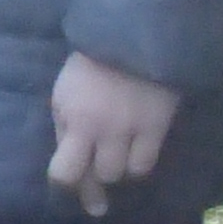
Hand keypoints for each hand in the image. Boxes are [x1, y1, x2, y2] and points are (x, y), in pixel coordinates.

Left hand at [47, 50, 179, 216]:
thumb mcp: (63, 96)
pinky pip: (148, 162)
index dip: (65, 184)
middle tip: (96, 179)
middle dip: (95, 180)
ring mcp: (134, 128)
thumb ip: (65, 128)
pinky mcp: (159, 125)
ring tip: (116, 159)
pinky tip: (135, 154)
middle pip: (100, 176)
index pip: (65, 172)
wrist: (132, 38)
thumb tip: (70, 160)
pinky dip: (139, 162)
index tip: (69, 185)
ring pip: (126, 173)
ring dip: (119, 169)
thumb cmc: (88, 68)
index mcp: (75, 121)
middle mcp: (104, 130)